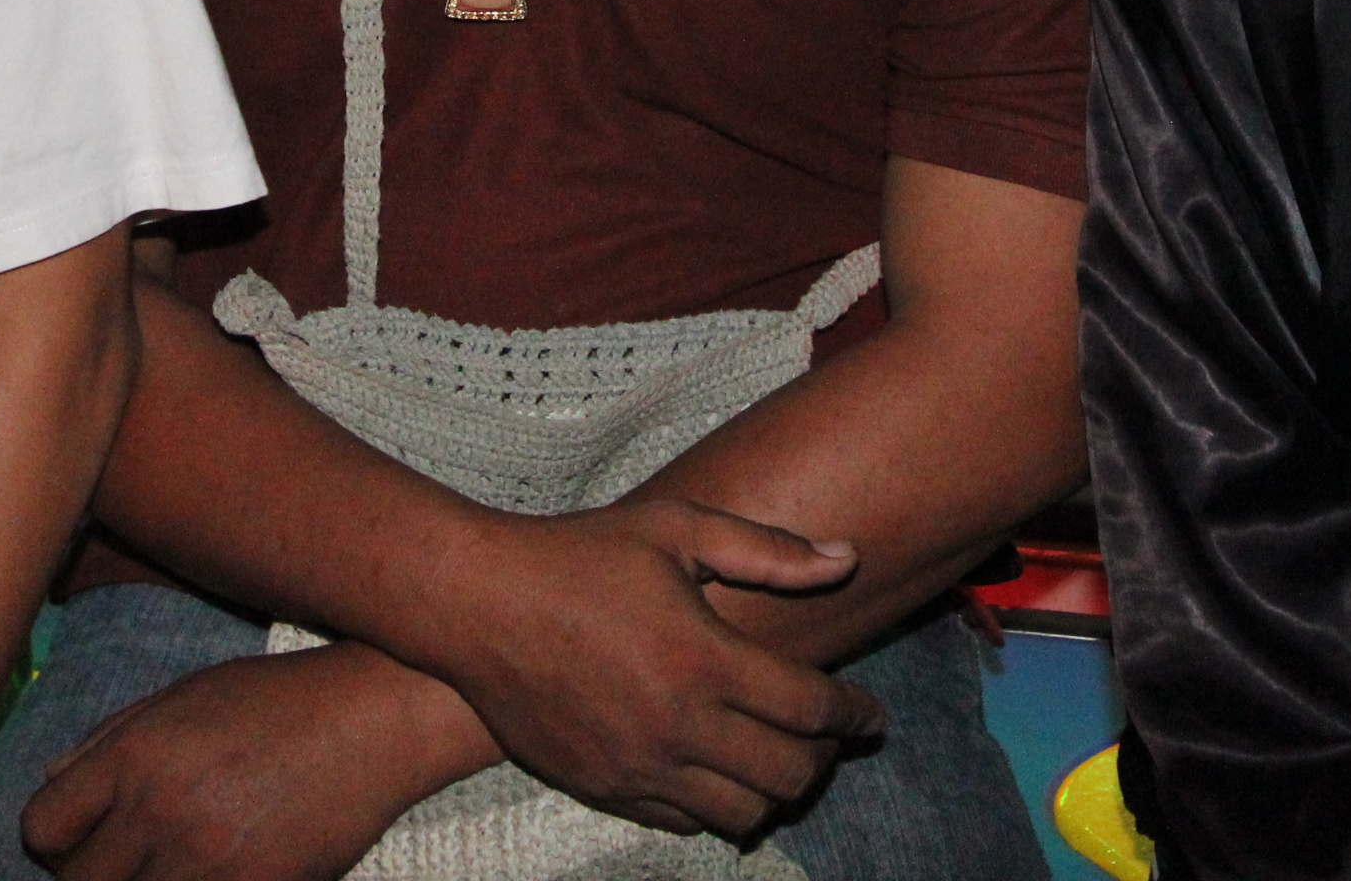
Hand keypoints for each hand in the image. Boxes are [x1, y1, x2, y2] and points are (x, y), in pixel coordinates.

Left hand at [26, 645, 438, 880]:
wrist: (374, 718)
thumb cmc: (277, 700)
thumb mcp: (183, 696)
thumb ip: (107, 741)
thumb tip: (50, 786)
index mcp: (136, 755)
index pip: (41, 828)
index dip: (55, 840)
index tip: (81, 839)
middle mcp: (161, 809)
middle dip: (92, 875)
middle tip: (127, 859)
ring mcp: (209, 859)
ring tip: (169, 866)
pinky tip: (215, 870)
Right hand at [408, 498, 885, 837]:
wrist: (478, 604)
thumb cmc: (581, 554)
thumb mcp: (677, 529)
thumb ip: (769, 549)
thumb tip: (848, 557)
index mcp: (704, 658)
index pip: (812, 710)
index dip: (855, 716)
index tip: (872, 715)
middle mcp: (677, 724)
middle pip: (788, 774)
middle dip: (824, 759)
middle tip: (829, 737)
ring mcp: (639, 765)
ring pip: (742, 814)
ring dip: (775, 792)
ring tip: (778, 758)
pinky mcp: (604, 787)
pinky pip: (684, 822)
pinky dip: (718, 806)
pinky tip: (719, 770)